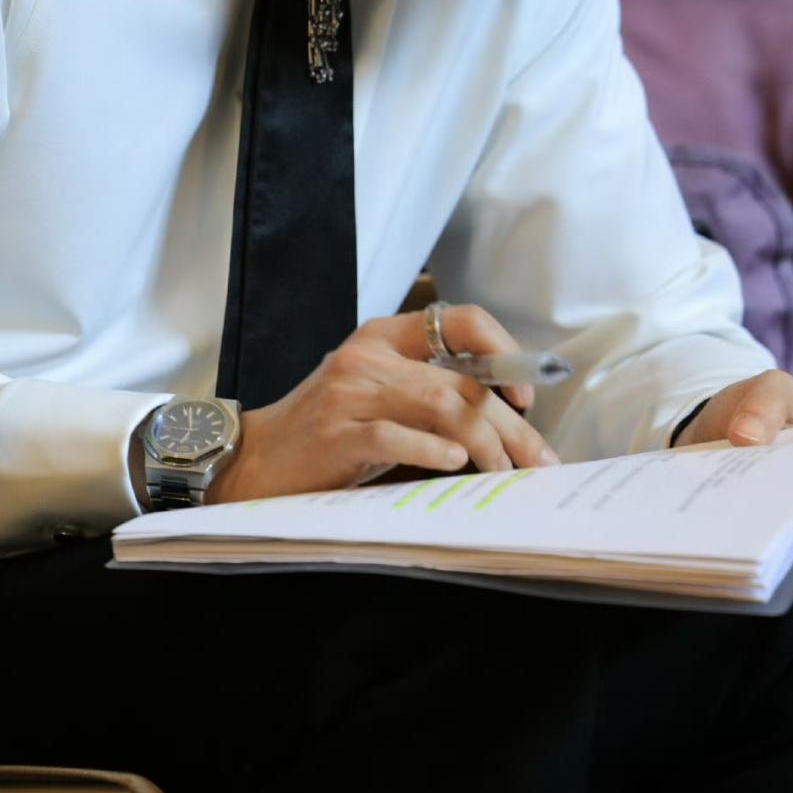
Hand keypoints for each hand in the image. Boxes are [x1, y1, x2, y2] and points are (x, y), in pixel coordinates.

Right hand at [211, 303, 560, 503]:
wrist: (254, 461)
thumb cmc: (327, 434)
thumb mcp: (378, 396)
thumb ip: (429, 391)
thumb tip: (507, 419)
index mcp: (385, 336)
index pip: (461, 319)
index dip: (504, 350)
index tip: (527, 396)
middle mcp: (369, 355)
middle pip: (461, 379)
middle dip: (510, 424)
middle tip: (539, 461)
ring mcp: (350, 391)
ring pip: (439, 404)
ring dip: (484, 442)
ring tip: (505, 472)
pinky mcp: (336, 432)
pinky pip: (396, 435)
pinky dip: (433, 450)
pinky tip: (457, 464)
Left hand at [672, 369, 792, 589]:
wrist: (706, 436)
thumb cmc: (754, 413)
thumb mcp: (768, 390)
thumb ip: (767, 401)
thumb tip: (747, 438)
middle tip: (774, 513)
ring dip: (780, 552)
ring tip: (743, 525)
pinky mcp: (767, 560)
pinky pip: (772, 579)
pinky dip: (754, 564)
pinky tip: (728, 543)